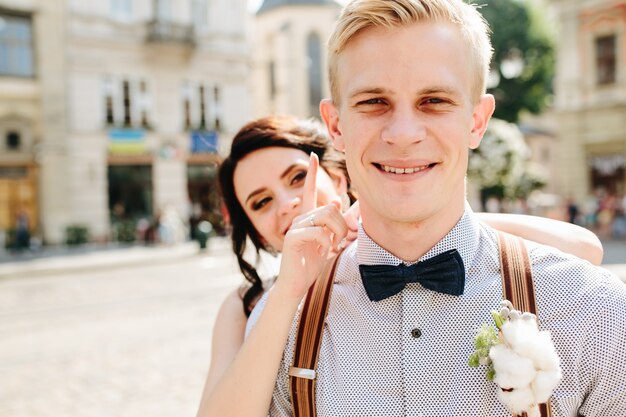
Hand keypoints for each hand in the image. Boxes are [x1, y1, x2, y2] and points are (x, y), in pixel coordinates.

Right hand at [275, 153, 353, 301]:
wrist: (297, 284)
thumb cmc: (312, 263)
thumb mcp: (330, 242)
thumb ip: (337, 224)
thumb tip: (340, 201)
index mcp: (308, 217)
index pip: (310, 190)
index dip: (312, 174)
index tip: (313, 156)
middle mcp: (300, 218)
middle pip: (330, 207)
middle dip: (342, 224)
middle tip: (341, 241)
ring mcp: (295, 226)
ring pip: (326, 216)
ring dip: (337, 232)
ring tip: (333, 245)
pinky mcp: (292, 237)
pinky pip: (318, 232)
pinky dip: (327, 242)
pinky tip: (324, 251)